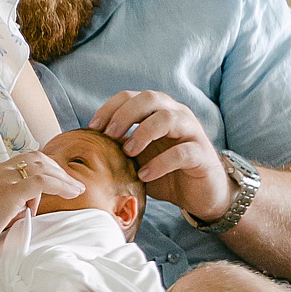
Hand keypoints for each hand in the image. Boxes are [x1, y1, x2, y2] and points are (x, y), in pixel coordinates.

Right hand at [0, 154, 86, 270]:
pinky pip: (42, 182)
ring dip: (62, 177)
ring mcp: (1, 180)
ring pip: (42, 167)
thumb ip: (4, 208)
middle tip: (71, 185)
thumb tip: (24, 211)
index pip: (23, 161)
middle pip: (35, 158)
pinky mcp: (7, 194)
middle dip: (57, 169)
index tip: (57, 182)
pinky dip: (60, 186)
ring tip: (77, 189)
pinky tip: (71, 194)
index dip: (44, 169)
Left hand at [88, 91, 231, 225]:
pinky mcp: (202, 155)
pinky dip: (160, 162)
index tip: (93, 127)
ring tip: (128, 152)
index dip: (111, 107)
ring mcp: (192, 132)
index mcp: (159, 111)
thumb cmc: (166, 173)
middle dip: (125, 114)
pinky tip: (145, 174)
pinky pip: (182, 152)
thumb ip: (120, 146)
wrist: (200, 195)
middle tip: (109, 136)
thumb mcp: (139, 158)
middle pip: (150, 98)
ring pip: (168, 118)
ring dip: (143, 133)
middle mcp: (177, 115)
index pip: (132, 96)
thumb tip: (87, 145)